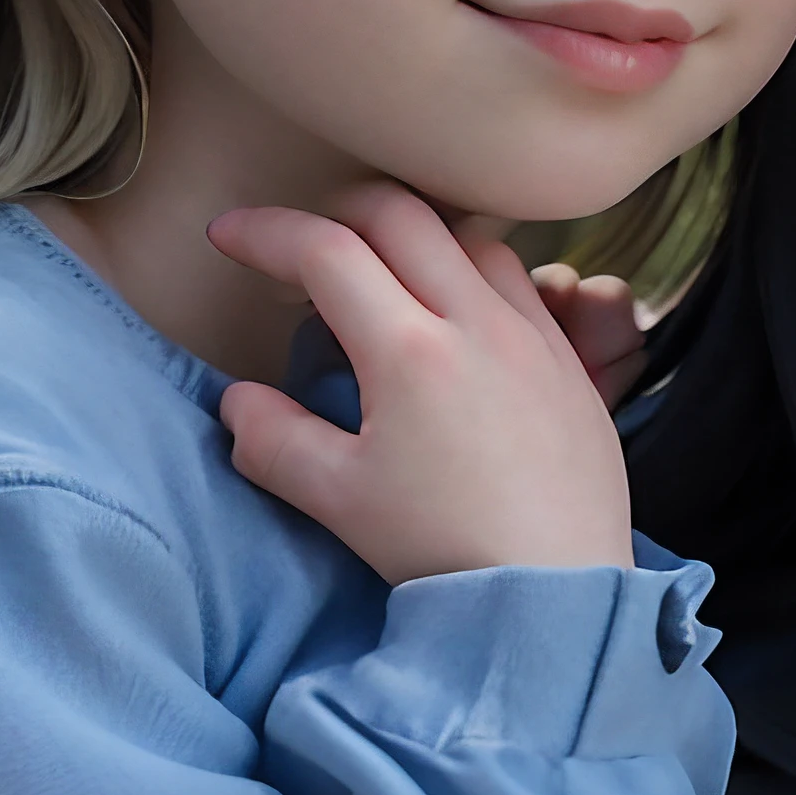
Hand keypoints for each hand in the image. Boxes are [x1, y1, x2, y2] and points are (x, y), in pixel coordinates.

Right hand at [209, 189, 634, 581]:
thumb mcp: (334, 498)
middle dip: (337, 212)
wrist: (555, 583)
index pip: (326, 252)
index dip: (265, 232)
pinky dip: (473, 270)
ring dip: (415, 236)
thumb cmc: (440, 546)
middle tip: (300, 246)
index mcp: (409, 350)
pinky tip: (453, 315)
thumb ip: (272, 439)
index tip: (225, 235)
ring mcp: (534, 333)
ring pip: (471, 238)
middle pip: (402, 215)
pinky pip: (521, 280)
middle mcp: (477, 320)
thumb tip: (239, 398)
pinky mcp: (570, 359)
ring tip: (378, 276)